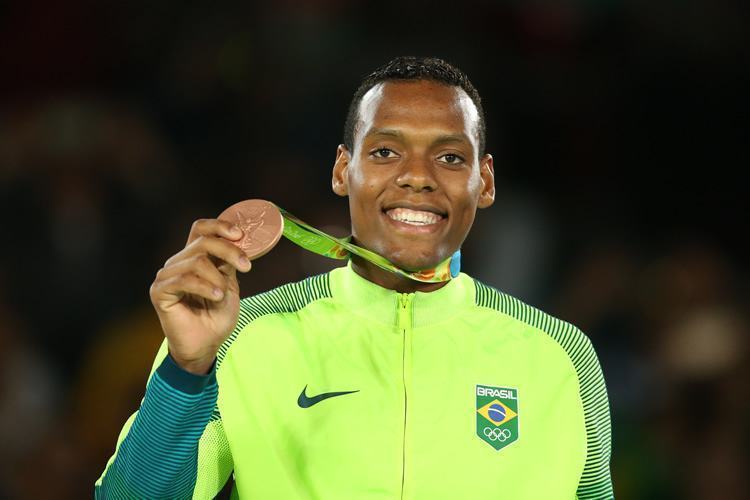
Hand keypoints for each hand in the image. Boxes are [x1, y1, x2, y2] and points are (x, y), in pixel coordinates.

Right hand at [149, 219, 251, 373]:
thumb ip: (229, 263)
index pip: (201, 229)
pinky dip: (205, 287)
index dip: (219, 226)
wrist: (205, 345)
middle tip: (246, 266)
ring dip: (217, 277)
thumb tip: (238, 240)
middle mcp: (178, 262)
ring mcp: (167, 275)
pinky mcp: (159, 291)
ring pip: (197, 261)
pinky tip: (216, 296)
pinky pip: (184, 279)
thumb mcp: (229, 284)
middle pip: (203, 242)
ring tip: (223, 294)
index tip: (240, 234)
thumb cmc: (216, 316)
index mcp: (194, 257)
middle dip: (229, 251)